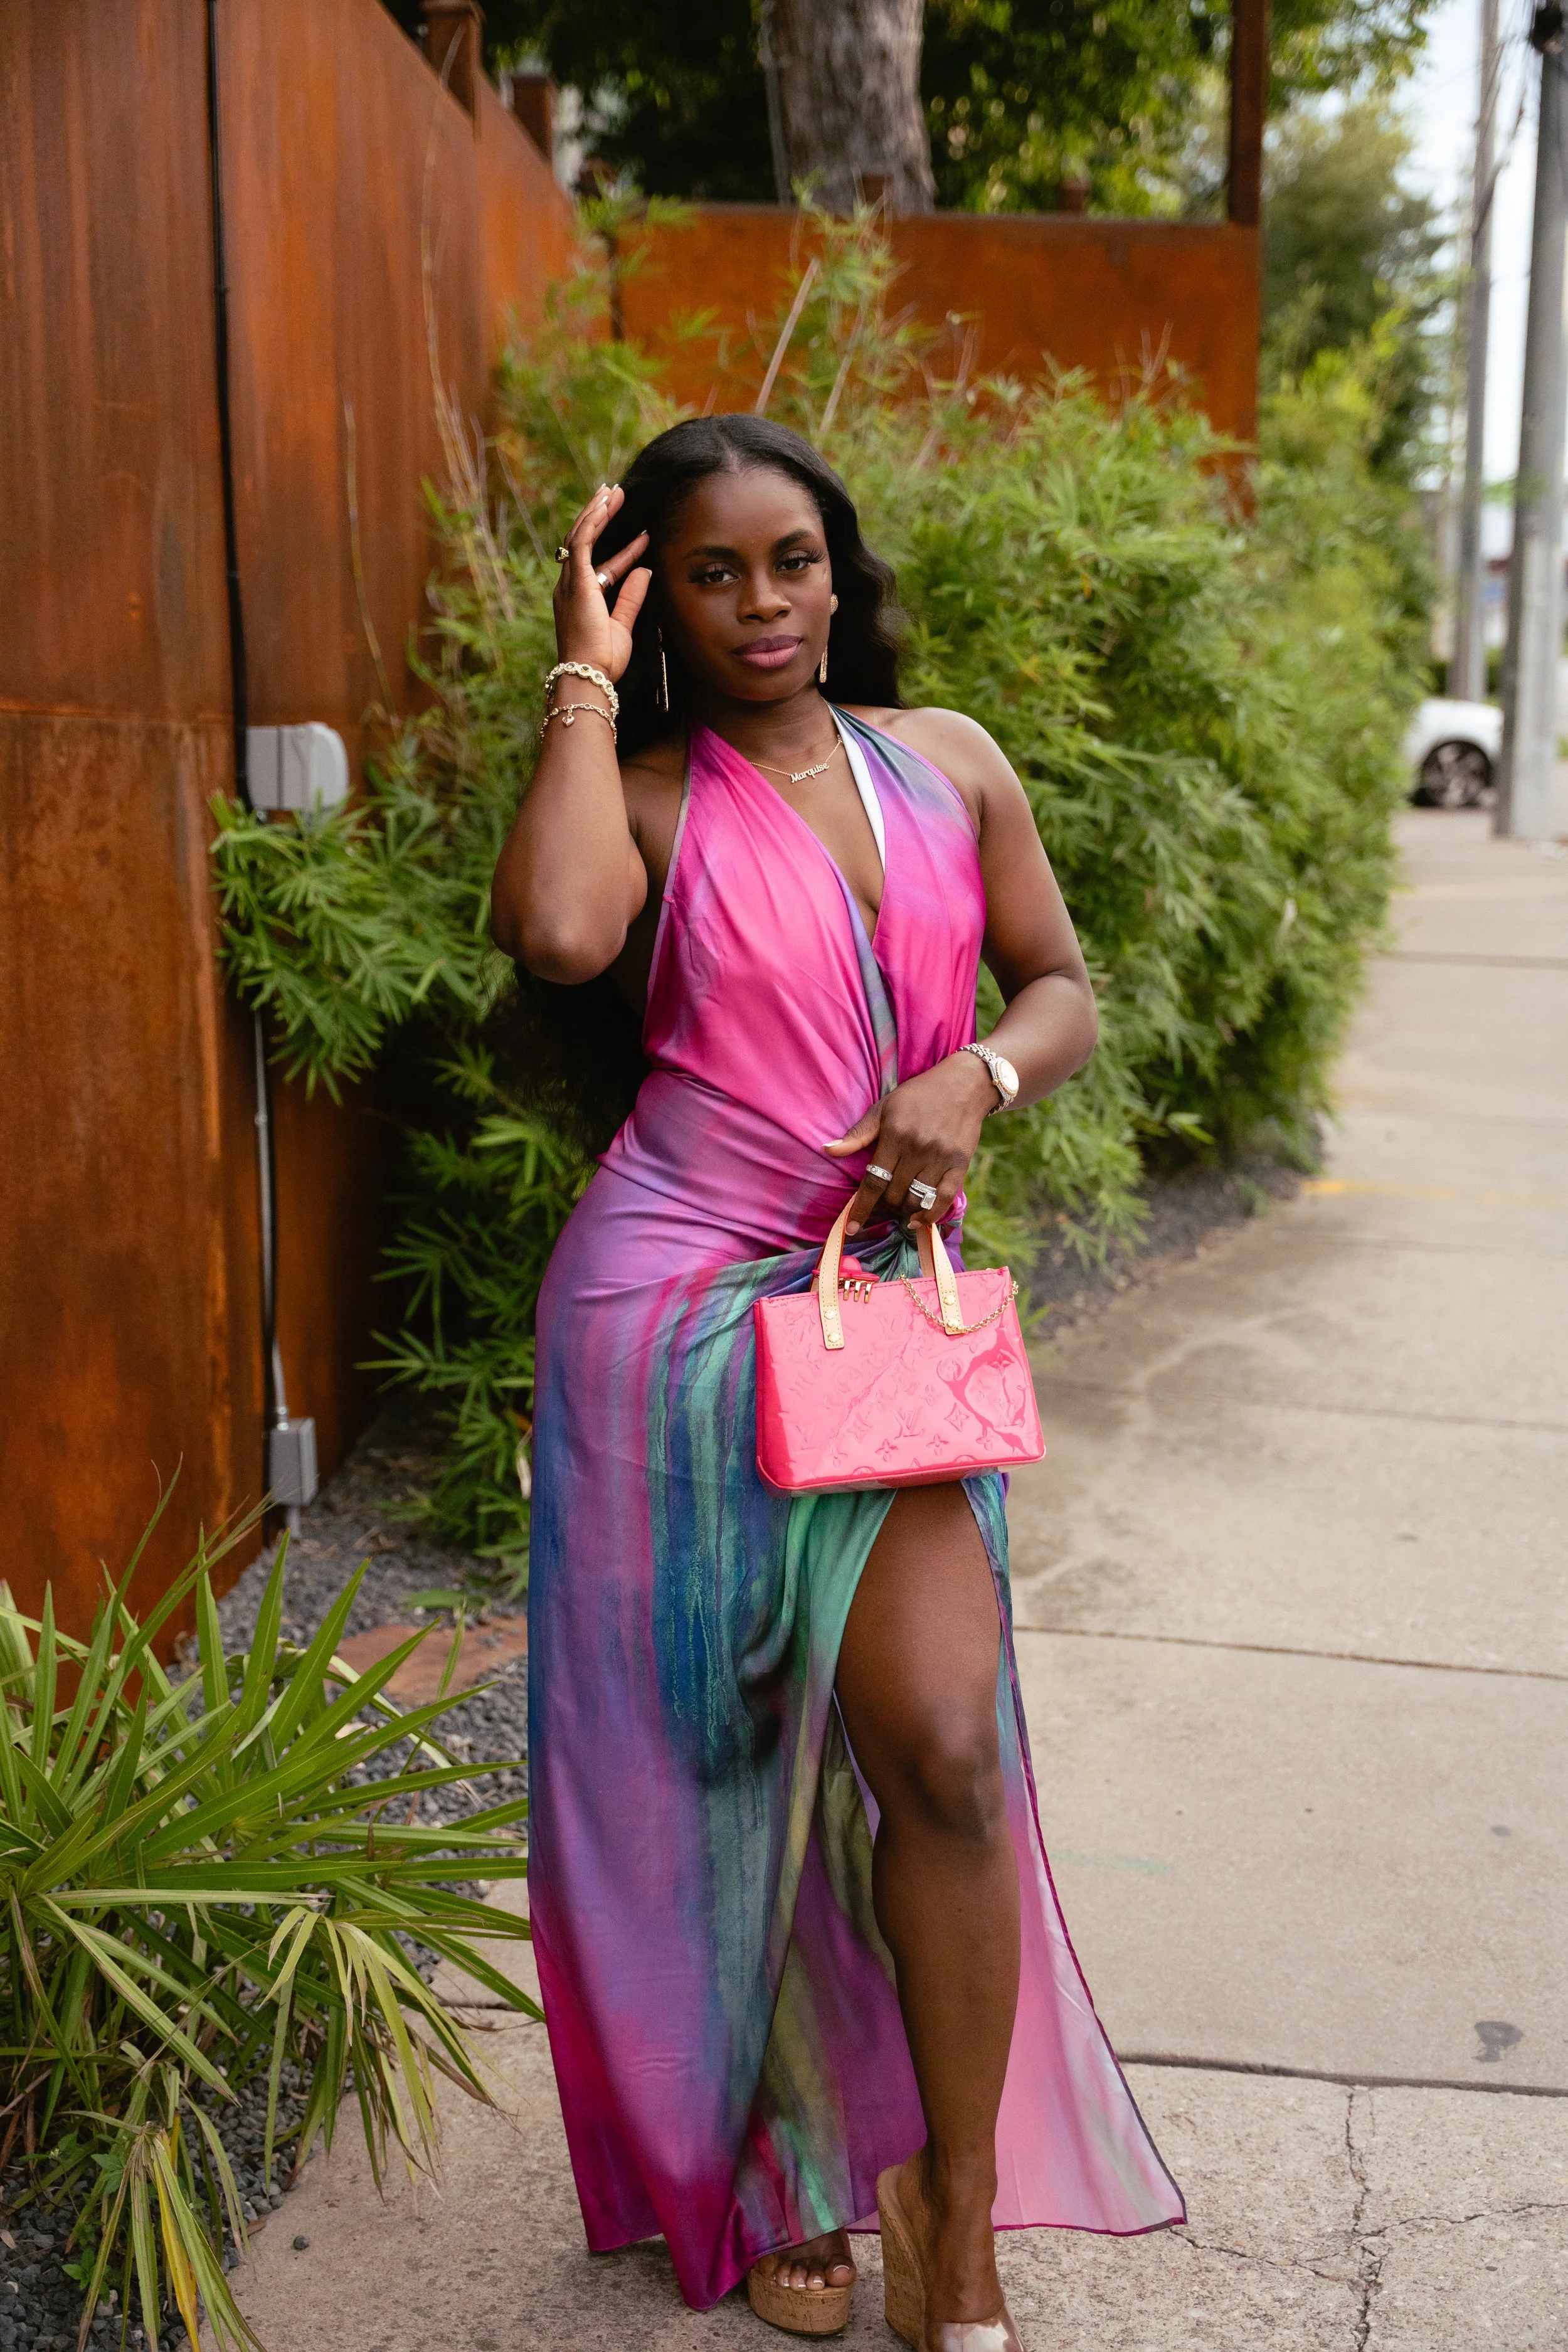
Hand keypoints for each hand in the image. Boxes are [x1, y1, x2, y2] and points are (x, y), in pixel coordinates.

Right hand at [553, 483, 650, 680]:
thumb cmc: (603, 660)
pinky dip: (593, 521)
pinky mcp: (576, 580)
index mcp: (581, 599)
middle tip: (612, 495)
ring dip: (596, 511)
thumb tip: (645, 571)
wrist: (588, 673)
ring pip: (579, 535)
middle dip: (598, 517)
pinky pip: (582, 542)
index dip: (623, 551)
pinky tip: (605, 505)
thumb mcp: (623, 625)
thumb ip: (632, 597)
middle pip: (582, 542)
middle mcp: (571, 586)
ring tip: (610, 491)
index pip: (602, 566)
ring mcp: (570, 582)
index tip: (644, 537)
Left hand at [824, 1053, 995, 1233]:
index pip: (873, 1181)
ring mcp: (940, 1157)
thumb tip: (828, 1150)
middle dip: (885, 1203)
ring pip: (916, 1199)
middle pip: (894, 1194)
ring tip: (902, 1205)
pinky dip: (930, 1215)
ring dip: (905, 1210)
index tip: (851, 1229)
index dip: (861, 1208)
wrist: (964, 1084)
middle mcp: (918, 1148)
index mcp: (895, 1135)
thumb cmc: (918, 1095)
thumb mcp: (884, 1108)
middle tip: (886, 1197)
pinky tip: (918, 1221)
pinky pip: (944, 1199)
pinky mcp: (960, 1164)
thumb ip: (858, 1133)